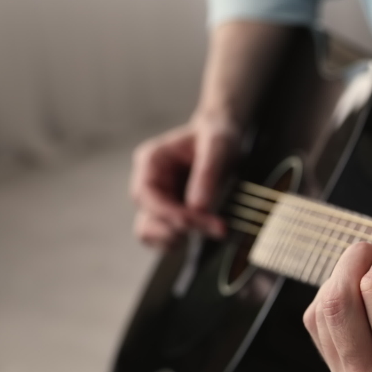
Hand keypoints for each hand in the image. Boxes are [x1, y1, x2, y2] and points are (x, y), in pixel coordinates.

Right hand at [129, 115, 237, 248]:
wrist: (224, 133)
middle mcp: (149, 183)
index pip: (146, 196)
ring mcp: (159, 200)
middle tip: (217, 228)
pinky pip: (167, 235)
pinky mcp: (172, 212)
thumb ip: (207, 174)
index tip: (197, 222)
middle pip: (147, 220)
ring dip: (179, 238)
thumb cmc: (218, 133)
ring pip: (151, 234)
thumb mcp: (218, 146)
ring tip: (214, 229)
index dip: (169, 214)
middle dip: (178, 229)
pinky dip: (184, 239)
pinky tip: (210, 229)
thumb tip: (198, 208)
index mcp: (151, 162)